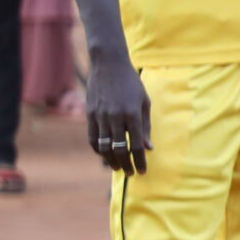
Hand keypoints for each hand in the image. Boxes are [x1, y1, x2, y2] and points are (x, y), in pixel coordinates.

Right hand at [85, 59, 150, 173]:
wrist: (108, 65)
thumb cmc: (131, 83)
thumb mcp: (144, 102)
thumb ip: (146, 126)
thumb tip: (149, 147)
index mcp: (132, 114)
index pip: (136, 145)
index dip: (140, 160)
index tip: (143, 171)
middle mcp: (115, 117)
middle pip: (119, 149)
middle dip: (126, 164)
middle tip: (131, 173)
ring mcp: (100, 116)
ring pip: (104, 146)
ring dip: (111, 160)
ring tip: (118, 168)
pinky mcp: (90, 114)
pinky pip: (93, 138)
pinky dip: (98, 149)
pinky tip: (104, 154)